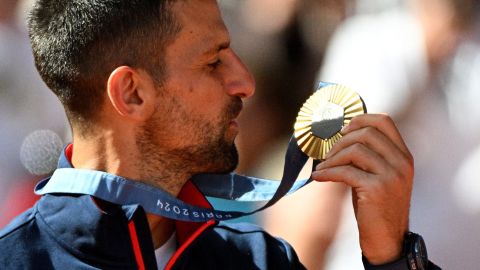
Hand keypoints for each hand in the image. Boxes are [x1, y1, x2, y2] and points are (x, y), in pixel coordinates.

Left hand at [311, 114, 412, 264]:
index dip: (360, 119)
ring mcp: (392, 175)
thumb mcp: (379, 175)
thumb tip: (341, 135)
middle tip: (328, 154)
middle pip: (366, 133)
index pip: (384, 121)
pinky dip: (327, 172)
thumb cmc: (376, 206)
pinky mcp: (377, 189)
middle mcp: (402, 162)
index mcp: (403, 155)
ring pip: (355, 150)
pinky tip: (318, 177)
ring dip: (332, 158)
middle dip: (341, 141)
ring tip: (322, 167)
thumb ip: (369, 155)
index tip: (342, 130)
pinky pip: (345, 171)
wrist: (387, 239)